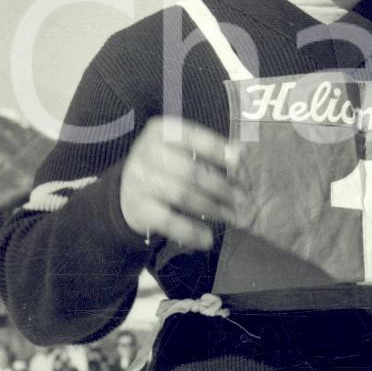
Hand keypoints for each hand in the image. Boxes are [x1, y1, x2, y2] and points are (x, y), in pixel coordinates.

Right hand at [120, 117, 244, 250]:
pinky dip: (191, 231)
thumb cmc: (167, 164)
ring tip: (230, 216)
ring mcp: (140, 180)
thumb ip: (208, 149)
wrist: (129, 190)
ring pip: (183, 195)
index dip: (218, 149)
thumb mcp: (182, 148)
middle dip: (221, 186)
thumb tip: (242, 153)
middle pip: (191, 170)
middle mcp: (147, 152)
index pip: (193, 137)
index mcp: (162, 131)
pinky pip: (169, 221)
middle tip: (242, 199)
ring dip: (211, 208)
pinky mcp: (138, 208)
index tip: (240, 161)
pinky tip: (207, 239)